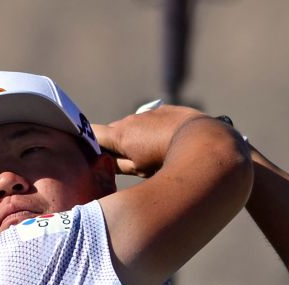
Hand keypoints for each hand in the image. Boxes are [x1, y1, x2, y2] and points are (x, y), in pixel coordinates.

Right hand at [91, 105, 205, 177]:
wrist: (202, 140)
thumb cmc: (167, 159)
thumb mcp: (139, 170)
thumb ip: (118, 165)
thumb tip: (104, 162)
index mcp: (120, 135)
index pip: (92, 133)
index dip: (86, 142)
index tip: (86, 152)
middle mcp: (131, 119)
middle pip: (113, 131)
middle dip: (114, 144)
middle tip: (122, 162)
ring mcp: (149, 113)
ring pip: (134, 126)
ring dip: (136, 137)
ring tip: (151, 153)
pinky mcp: (166, 110)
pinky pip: (153, 120)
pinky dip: (154, 130)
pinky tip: (166, 142)